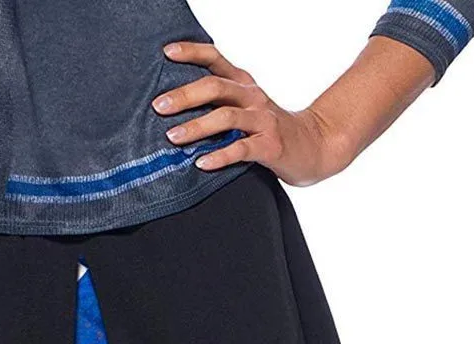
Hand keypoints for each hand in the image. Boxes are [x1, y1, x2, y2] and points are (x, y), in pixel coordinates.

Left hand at [154, 43, 351, 187]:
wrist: (314, 147)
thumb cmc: (270, 131)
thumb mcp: (247, 109)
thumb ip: (220, 105)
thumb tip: (175, 108)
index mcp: (244, 85)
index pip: (216, 59)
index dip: (192, 52)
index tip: (166, 53)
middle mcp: (252, 97)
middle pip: (215, 87)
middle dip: (184, 96)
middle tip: (159, 106)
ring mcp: (262, 120)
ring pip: (226, 117)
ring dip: (196, 127)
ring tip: (173, 137)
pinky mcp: (270, 146)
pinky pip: (241, 149)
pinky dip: (219, 155)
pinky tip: (201, 162)